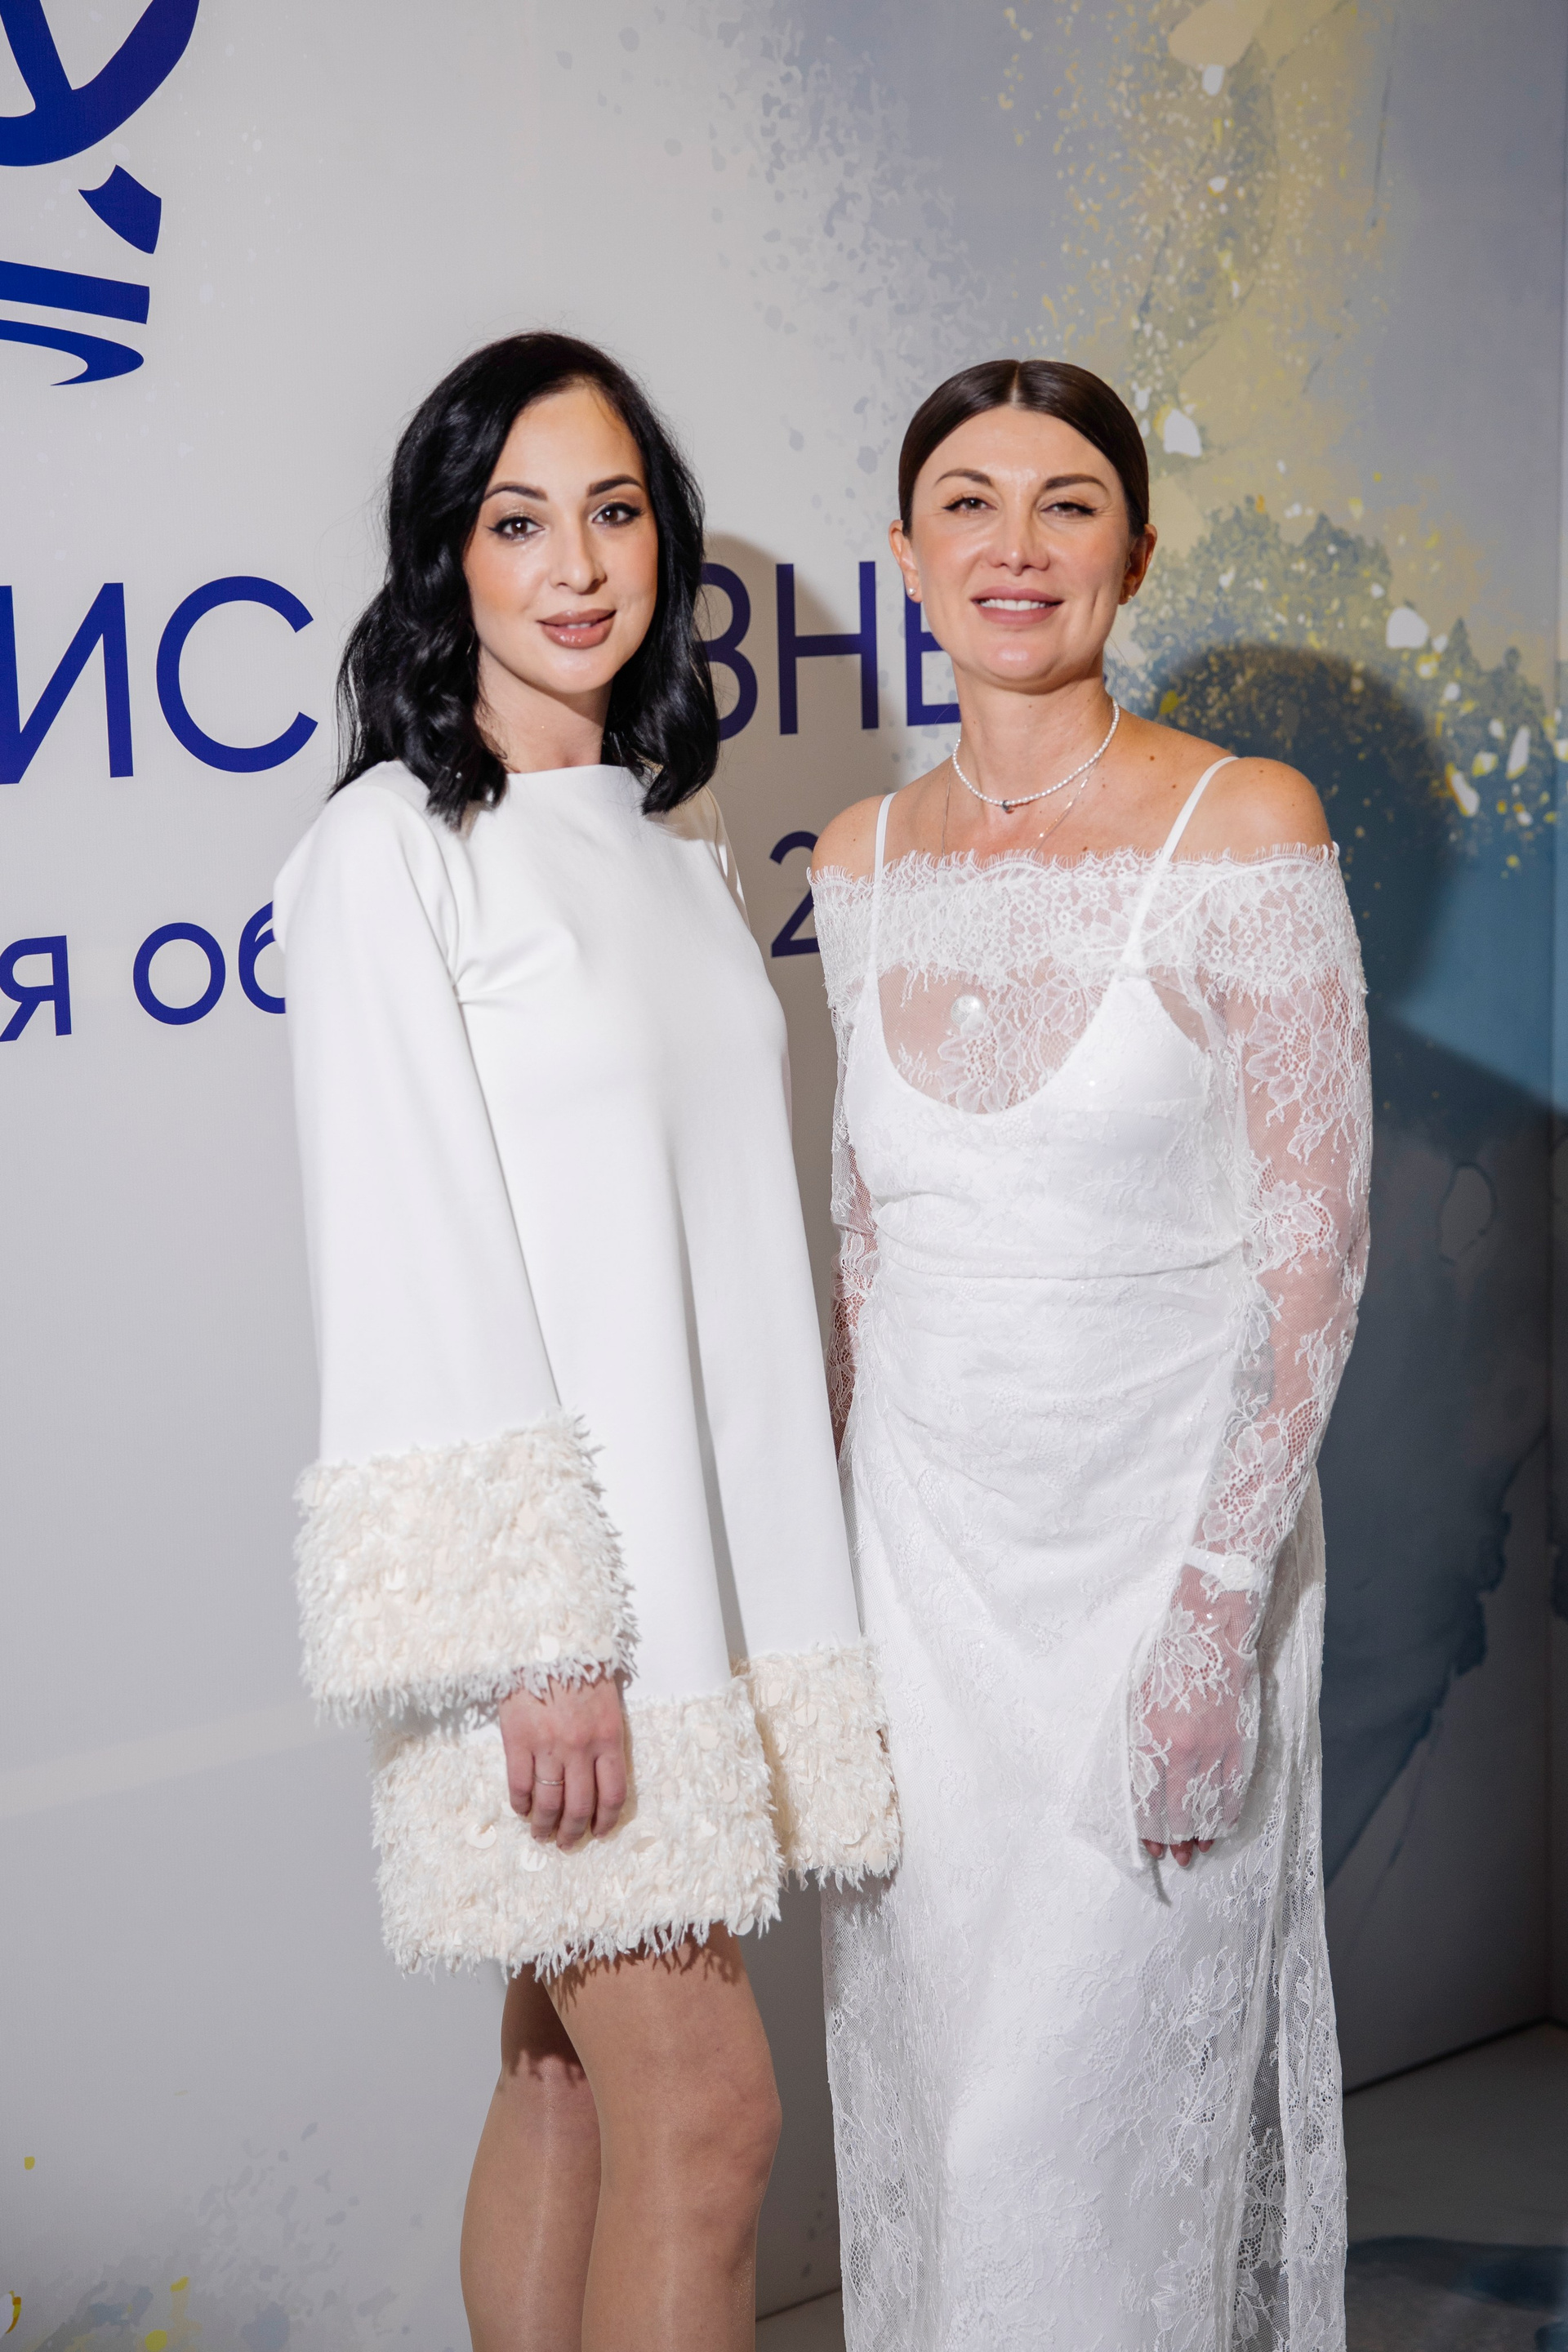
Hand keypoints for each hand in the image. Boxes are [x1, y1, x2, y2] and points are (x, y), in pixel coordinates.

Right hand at [497, 1673, 627, 1850]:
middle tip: (567, 1843)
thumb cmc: (579, 1664)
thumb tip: (601, 1774)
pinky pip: (519, 1785)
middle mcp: (580, 1748)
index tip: (598, 1832)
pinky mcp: (517, 1741)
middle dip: (574, 1833)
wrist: (545, 1638)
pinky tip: (521, 1809)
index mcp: (608, 1737)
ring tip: (541, 1835)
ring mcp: (547, 1746)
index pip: (613, 1795)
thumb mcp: (606, 1700)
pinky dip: (520, 1804)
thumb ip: (605, 1736)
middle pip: (580, 1807)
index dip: (605, 1821)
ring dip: (545, 1826)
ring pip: (548, 1803)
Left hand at [1131, 1568, 1262, 1862]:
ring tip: (1197, 1852)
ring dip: (1201, 1835)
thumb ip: (1140, 1742)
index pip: (1146, 1800)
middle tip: (1176, 1857)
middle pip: (1176, 1811)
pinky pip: (1233, 1791)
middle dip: (1174, 1840)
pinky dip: (1226, 1814)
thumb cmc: (1170, 1663)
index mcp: (1151, 1739)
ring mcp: (1214, 1750)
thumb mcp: (1139, 1700)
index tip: (1148, 1846)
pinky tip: (1221, 1828)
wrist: (1212, 1633)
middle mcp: (1181, 1751)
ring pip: (1206, 1807)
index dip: (1147, 1828)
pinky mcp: (1239, 1744)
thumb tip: (1140, 1783)